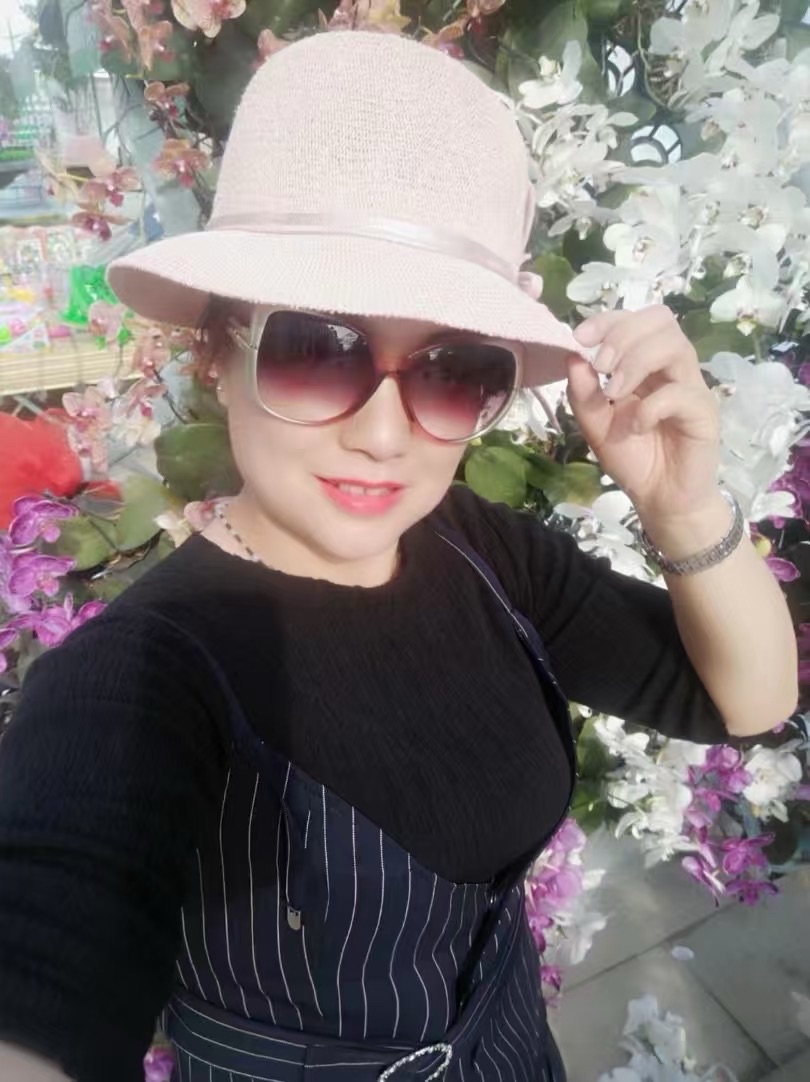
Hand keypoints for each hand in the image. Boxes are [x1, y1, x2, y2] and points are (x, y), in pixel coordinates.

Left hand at [565, 306, 721, 520]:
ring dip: (636, 362)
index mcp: (646, 364)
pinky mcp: (705, 412)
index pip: (637, 320)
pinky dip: (650, 407)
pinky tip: (636, 427)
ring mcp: (692, 387)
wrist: (659, 499)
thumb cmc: (633, 459)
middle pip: (661, 320)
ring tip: (614, 393)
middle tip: (601, 366)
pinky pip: (680, 393)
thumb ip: (583, 394)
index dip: (609, 319)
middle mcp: (671, 368)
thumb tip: (572, 356)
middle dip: (624, 335)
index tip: (580, 337)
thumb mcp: (595, 425)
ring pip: (675, 346)